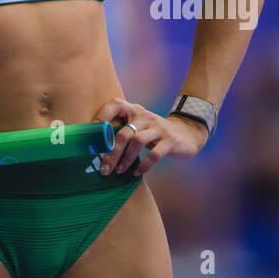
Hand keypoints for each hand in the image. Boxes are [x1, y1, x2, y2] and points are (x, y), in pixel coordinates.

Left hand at [93, 97, 208, 175]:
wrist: (186, 133)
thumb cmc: (154, 132)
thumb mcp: (139, 125)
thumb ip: (123, 130)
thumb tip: (97, 147)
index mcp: (135, 110)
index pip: (116, 104)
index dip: (103, 114)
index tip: (91, 130)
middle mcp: (145, 117)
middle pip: (123, 133)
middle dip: (111, 153)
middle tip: (104, 169)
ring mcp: (158, 129)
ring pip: (137, 142)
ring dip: (125, 159)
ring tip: (119, 171)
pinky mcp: (170, 142)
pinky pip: (154, 154)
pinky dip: (144, 165)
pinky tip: (136, 173)